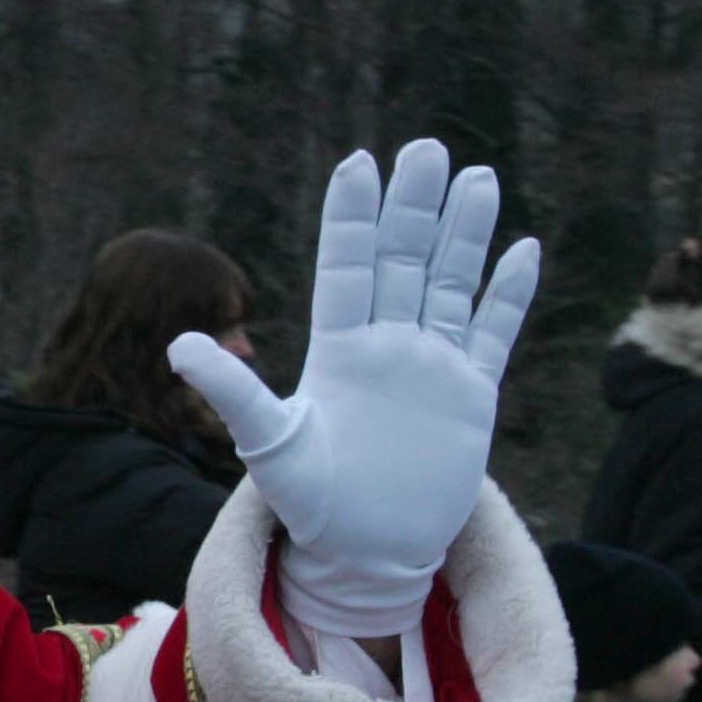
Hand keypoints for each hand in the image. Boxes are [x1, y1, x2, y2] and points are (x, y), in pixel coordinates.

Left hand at [168, 141, 539, 638]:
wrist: (366, 553)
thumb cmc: (309, 503)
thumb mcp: (269, 445)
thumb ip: (234, 392)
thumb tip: (178, 345)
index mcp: (337, 350)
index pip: (346, 268)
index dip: (352, 218)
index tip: (359, 163)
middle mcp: (385, 345)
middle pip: (403, 261)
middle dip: (414, 206)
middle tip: (426, 148)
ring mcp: (432, 366)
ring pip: (450, 284)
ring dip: (464, 234)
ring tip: (477, 177)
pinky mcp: (471, 395)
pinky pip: (492, 333)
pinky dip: (508, 294)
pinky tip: (522, 249)